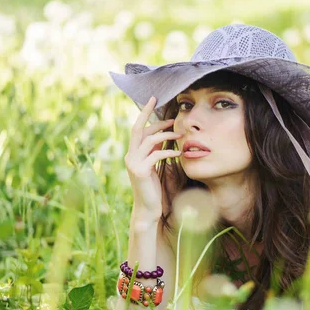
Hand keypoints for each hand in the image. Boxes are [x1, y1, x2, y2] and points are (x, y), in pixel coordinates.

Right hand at [124, 97, 182, 217]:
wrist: (148, 209)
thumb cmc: (153, 188)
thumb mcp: (154, 165)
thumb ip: (154, 150)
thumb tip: (161, 135)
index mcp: (132, 153)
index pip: (138, 129)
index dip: (145, 114)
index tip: (154, 101)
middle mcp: (130, 156)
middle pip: (137, 129)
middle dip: (147, 113)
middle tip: (159, 102)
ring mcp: (133, 163)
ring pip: (149, 140)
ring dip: (165, 134)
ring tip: (179, 134)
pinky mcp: (140, 171)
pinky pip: (156, 155)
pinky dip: (168, 151)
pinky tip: (178, 152)